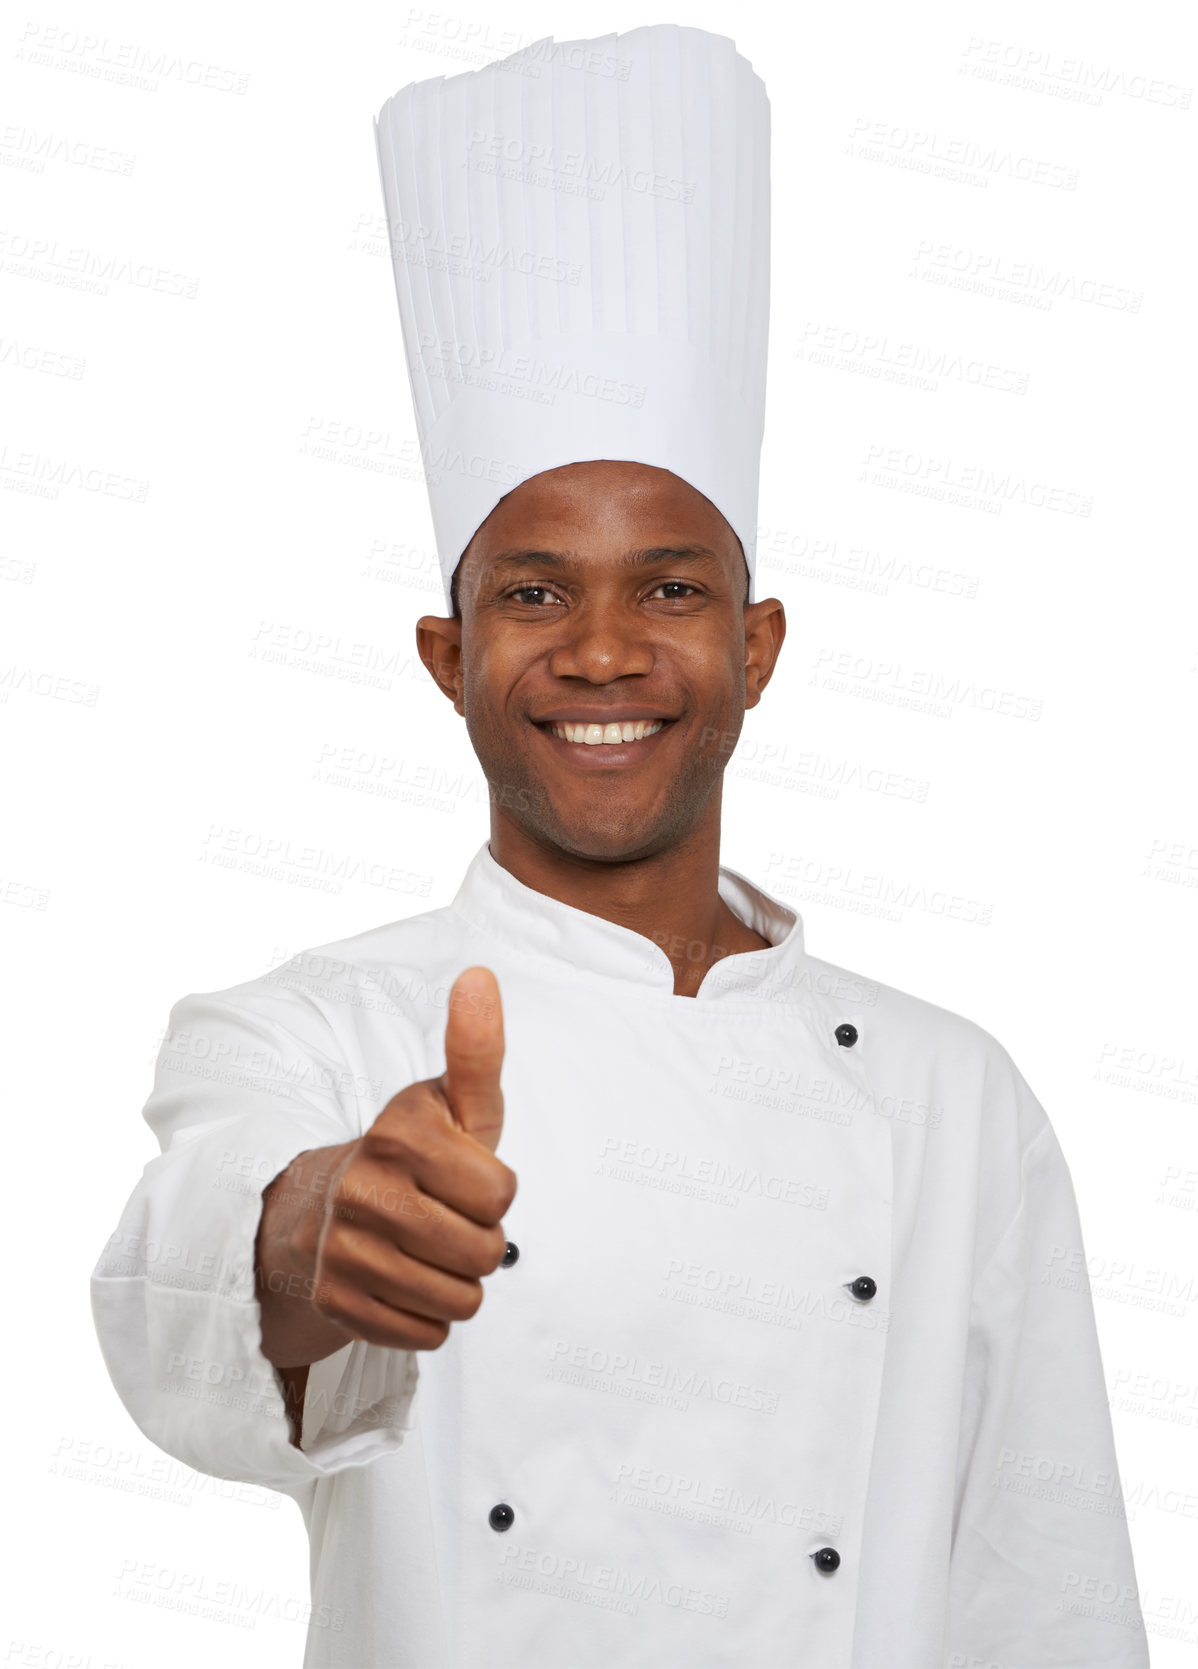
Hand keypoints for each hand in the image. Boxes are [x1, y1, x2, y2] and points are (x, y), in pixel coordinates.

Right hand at [310, 966, 516, 1351]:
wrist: (320, 1211)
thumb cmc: (412, 1156)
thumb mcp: (448, 1103)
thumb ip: (475, 1049)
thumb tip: (480, 974)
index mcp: (398, 1134)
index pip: (501, 1195)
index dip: (494, 1191)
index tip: (462, 1176)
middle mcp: (362, 1190)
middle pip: (485, 1253)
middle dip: (480, 1242)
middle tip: (443, 1218)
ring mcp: (342, 1251)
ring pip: (460, 1302)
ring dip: (456, 1283)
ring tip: (425, 1251)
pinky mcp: (335, 1304)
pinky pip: (426, 1335)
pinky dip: (426, 1317)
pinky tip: (400, 1281)